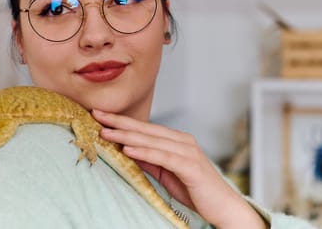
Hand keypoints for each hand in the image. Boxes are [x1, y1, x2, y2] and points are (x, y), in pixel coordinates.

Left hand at [92, 109, 267, 228]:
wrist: (224, 207)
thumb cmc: (197, 191)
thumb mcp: (167, 174)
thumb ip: (150, 161)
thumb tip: (127, 150)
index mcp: (176, 140)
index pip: (144, 128)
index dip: (122, 122)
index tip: (101, 116)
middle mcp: (183, 141)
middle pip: (145, 130)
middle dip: (120, 122)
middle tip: (97, 115)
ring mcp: (188, 152)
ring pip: (152, 141)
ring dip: (127, 136)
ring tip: (106, 132)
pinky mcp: (191, 166)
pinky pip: (163, 157)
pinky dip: (145, 152)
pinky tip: (128, 150)